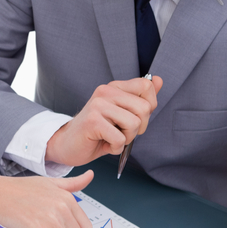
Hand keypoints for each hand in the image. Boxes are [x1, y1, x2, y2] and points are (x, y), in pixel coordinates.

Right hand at [46, 76, 162, 165]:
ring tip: (112, 137)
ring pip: (134, 124)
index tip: (133, 117)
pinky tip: (104, 144)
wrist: (68, 144)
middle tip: (121, 132)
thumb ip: (141, 98)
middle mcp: (105, 91)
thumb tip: (159, 80)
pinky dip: (116, 148)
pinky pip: (119, 138)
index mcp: (114, 87)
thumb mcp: (122, 114)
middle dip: (139, 128)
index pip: (146, 85)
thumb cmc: (97, 132)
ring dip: (126, 139)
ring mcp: (97, 104)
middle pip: (145, 108)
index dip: (149, 106)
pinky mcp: (92, 121)